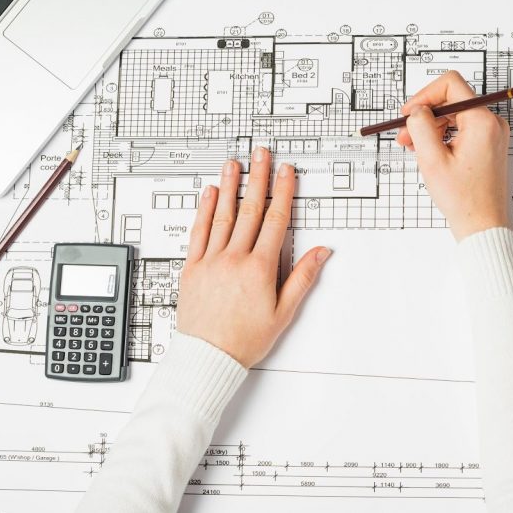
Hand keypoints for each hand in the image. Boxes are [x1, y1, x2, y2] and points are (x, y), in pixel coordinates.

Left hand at [177, 152, 330, 366]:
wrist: (207, 358)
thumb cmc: (244, 340)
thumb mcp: (283, 313)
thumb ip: (302, 278)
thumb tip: (320, 252)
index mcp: (259, 269)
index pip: (275, 221)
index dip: (282, 192)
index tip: (286, 172)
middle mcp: (233, 259)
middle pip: (249, 210)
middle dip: (258, 178)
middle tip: (261, 154)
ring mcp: (210, 261)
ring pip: (222, 216)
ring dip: (230, 186)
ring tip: (235, 164)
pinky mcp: (191, 268)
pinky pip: (198, 233)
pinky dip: (204, 211)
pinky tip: (209, 193)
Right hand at [396, 71, 510, 240]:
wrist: (482, 225)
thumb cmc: (463, 199)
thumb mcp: (432, 159)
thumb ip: (421, 126)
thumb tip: (417, 109)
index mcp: (482, 121)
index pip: (451, 85)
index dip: (425, 95)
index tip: (409, 112)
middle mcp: (492, 123)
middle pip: (452, 100)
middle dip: (425, 115)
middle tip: (404, 134)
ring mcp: (491, 134)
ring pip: (455, 115)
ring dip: (431, 127)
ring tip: (413, 146)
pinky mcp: (488, 144)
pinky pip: (461, 129)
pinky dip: (442, 136)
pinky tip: (428, 150)